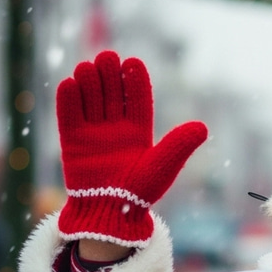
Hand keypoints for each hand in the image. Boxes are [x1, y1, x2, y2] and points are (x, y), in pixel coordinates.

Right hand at [56, 50, 207, 245]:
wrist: (111, 213)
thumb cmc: (141, 192)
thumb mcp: (163, 166)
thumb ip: (179, 145)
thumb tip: (203, 127)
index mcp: (140, 132)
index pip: (138, 100)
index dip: (135, 81)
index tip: (133, 63)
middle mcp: (116, 129)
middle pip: (112, 95)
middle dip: (109, 75)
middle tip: (107, 58)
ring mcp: (93, 134)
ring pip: (91, 101)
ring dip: (89, 83)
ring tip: (88, 68)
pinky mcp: (72, 142)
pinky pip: (69, 117)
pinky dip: (69, 101)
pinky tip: (69, 84)